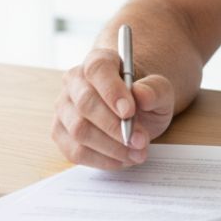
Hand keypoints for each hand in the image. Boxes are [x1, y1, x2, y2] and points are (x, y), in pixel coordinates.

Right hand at [52, 48, 174, 169]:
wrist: (134, 111)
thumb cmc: (144, 95)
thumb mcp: (160, 90)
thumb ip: (154, 89)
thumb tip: (141, 95)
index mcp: (99, 60)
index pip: (98, 70)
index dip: (112, 91)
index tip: (130, 112)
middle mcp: (74, 81)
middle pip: (85, 103)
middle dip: (114, 127)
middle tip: (140, 141)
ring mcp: (64, 108)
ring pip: (79, 130)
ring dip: (111, 147)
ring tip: (137, 153)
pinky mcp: (61, 133)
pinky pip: (75, 151)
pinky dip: (101, 160)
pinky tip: (122, 159)